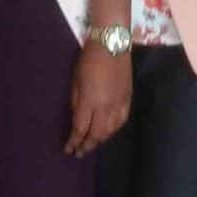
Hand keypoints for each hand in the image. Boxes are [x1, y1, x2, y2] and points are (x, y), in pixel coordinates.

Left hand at [65, 43, 130, 157]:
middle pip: (96, 134)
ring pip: (110, 130)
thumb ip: (76, 102)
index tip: (69, 150)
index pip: (80, 129)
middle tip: (79, 153)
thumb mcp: (75, 80)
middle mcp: (105, 107)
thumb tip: (77, 119)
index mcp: (89, 101)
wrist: (112, 44)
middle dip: (87, 145)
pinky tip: (109, 132)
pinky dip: (114, 130)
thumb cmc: (88, 59)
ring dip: (100, 140)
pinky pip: (122, 121)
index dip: (74, 141)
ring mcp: (119, 104)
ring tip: (92, 144)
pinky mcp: (128, 99)